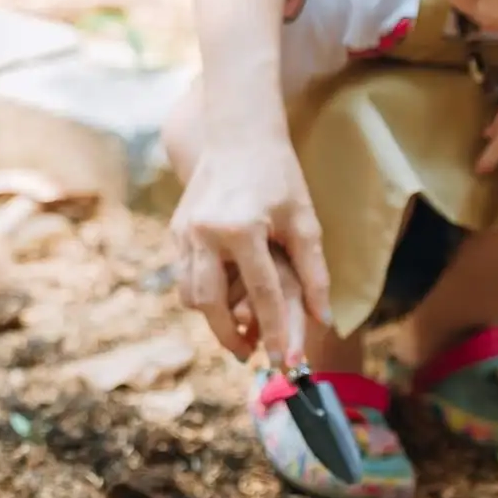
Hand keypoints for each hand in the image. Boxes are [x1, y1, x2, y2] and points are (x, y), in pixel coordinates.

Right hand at [164, 79, 330, 366]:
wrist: (237, 135)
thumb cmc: (279, 175)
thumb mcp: (304, 220)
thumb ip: (313, 272)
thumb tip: (321, 319)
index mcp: (243, 230)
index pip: (262, 295)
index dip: (276, 333)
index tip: (287, 362)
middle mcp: (207, 234)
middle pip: (212, 305)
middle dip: (230, 336)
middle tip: (251, 354)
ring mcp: (185, 233)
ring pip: (191, 295)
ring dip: (212, 320)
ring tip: (237, 331)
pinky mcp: (176, 230)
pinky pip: (183, 277)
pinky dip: (202, 296)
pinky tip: (223, 301)